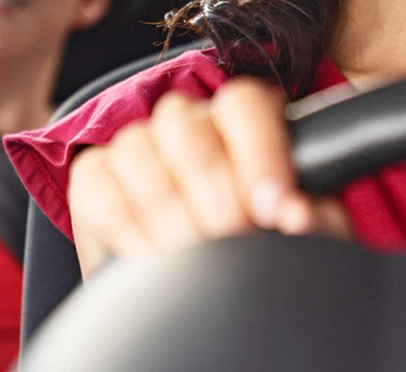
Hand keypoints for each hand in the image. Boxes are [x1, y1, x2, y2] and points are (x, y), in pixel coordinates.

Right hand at [66, 78, 350, 276]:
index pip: (245, 104)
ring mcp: (136, 145)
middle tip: (234, 246)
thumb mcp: (295, 239)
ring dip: (171, 219)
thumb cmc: (252, 258)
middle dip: (217, 200)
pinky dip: (126, 229)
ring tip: (194, 264)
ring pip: (140, 151)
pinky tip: (150, 261)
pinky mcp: (94, 176)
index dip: (261, 154)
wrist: (192, 301)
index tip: (276, 211)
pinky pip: (98, 186)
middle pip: (191, 132)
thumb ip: (312, 221)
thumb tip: (299, 214)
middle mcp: (188, 123)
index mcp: (243, 123)